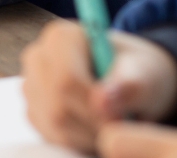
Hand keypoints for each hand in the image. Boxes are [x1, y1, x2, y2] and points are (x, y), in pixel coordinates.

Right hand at [21, 20, 176, 152]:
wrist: (132, 80)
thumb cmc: (138, 71)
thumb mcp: (144, 74)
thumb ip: (127, 86)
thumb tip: (101, 103)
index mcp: (62, 36)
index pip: (66, 80)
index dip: (93, 108)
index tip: (120, 119)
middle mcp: (39, 57)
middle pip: (57, 107)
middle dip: (92, 125)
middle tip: (120, 128)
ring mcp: (32, 84)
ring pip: (52, 125)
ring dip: (86, 136)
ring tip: (111, 126)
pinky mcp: (33, 109)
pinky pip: (50, 136)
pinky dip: (76, 141)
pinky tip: (95, 129)